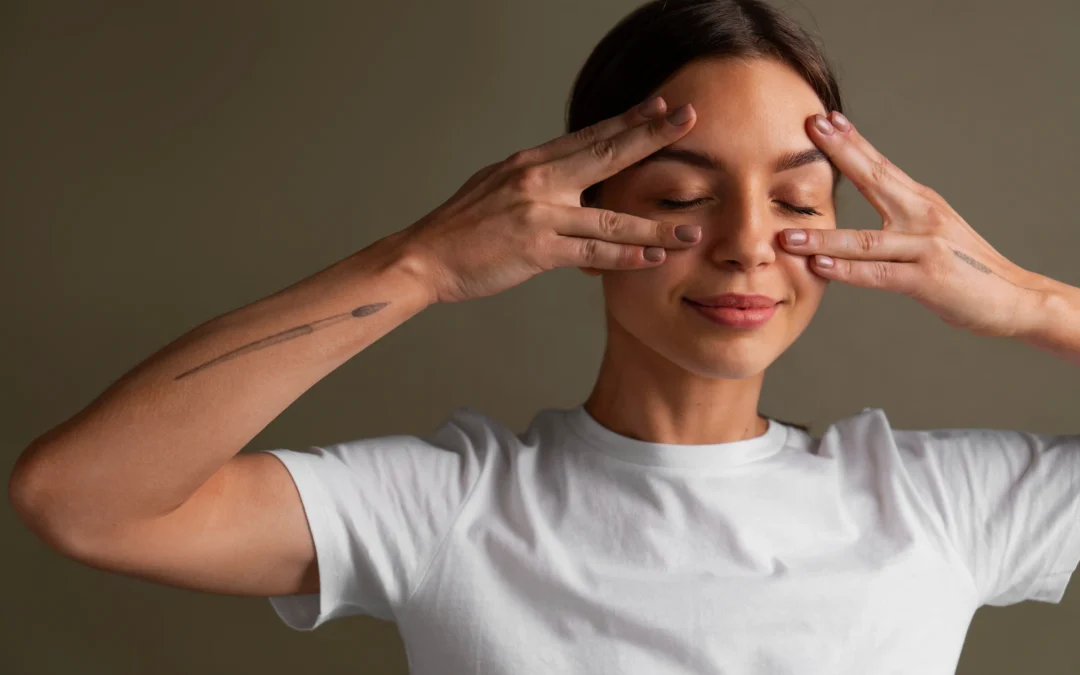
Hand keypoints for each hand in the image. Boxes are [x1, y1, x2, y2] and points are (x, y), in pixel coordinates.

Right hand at [398, 96, 702, 303]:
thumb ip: (535, 179)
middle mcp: (539, 180)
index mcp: (530, 162)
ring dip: (656, 226)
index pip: (590, 136)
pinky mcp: (537, 250)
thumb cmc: (460, 228)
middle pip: (607, 155)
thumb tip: (565, 174)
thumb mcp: (496, 186)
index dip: (629, 120)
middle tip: (689, 120)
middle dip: (653, 137)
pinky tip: (653, 258)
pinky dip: (626, 256)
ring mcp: (539, 214)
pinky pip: (592, 253)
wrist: (424, 257)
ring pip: (611, 218)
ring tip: (692, 230)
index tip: (661, 106)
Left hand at [780, 111, 1045, 338]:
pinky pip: (879, 274)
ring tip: (786, 235)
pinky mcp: (927, 279)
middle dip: (841, 154)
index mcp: (921, 202)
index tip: (824, 119)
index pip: (881, 165)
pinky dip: (847, 270)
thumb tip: (868, 195)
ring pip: (865, 240)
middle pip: (876, 180)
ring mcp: (925, 247)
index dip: (852, 141)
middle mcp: (923, 216)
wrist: (1013, 297)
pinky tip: (820, 266)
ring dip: (823, 237)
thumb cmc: (964, 267)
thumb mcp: (930, 231)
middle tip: (809, 131)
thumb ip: (898, 215)